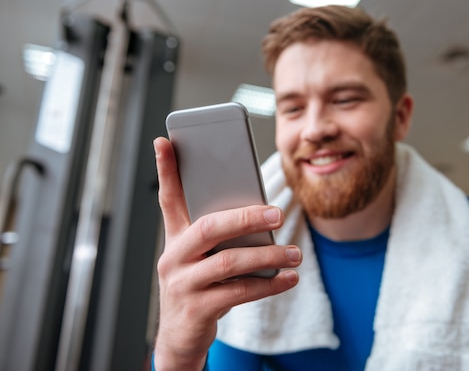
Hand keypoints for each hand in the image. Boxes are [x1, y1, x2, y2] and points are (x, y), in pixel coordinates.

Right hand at [152, 137, 300, 369]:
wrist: (180, 336)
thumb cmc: (198, 286)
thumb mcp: (200, 258)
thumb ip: (221, 234)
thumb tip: (261, 214)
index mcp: (175, 238)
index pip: (169, 198)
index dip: (166, 170)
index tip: (165, 141)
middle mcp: (174, 257)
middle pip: (209, 228)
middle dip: (246, 217)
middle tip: (277, 214)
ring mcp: (182, 284)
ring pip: (228, 262)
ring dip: (267, 257)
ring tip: (294, 254)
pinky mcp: (196, 309)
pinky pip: (239, 292)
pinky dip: (269, 285)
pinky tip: (288, 278)